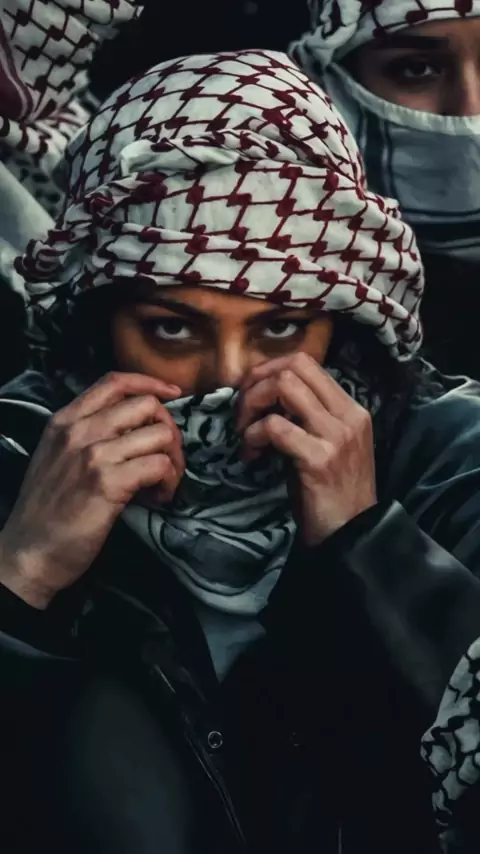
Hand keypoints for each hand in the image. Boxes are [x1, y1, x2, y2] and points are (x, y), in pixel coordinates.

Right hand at [0, 372, 183, 607]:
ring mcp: (94, 455)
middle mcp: (79, 431)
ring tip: (162, 484)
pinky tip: (158, 498)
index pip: (115, 381)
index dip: (150, 383)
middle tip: (167, 458)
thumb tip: (132, 428)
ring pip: (160, 434)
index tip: (172, 394)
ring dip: (174, 460)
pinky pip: (159, 466)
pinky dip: (169, 481)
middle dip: (169, 430)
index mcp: (65, 420)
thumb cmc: (45, 510)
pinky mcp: (109, 483)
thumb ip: (85, 435)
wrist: (29, 552)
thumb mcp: (54, 456)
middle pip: (147, 406)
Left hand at [237, 353, 376, 545]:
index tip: (251, 395)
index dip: (269, 370)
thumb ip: (307, 417)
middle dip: (256, 383)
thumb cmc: (331, 493)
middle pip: (294, 366)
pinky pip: (274, 427)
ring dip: (252, 404)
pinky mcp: (318, 459)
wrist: (351, 535)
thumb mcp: (326, 445)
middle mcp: (348, 416)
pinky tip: (251, 456)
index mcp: (351, 409)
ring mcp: (335, 436)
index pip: (306, 363)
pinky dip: (252, 436)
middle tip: (242, 412)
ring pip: (283, 386)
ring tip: (245, 432)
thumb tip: (265, 395)